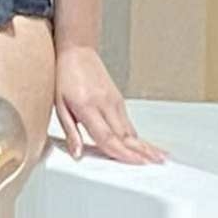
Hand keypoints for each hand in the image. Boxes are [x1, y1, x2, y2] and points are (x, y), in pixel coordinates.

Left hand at [55, 45, 165, 163]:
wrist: (77, 51)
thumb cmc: (65, 76)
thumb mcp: (59, 104)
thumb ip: (70, 131)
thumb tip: (77, 154)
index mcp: (87, 106)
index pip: (107, 136)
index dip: (121, 153)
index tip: (135, 163)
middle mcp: (105, 104)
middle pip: (124, 135)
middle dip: (140, 153)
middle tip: (155, 166)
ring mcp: (114, 101)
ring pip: (130, 129)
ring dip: (144, 146)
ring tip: (158, 159)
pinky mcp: (119, 99)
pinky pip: (128, 122)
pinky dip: (137, 136)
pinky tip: (145, 146)